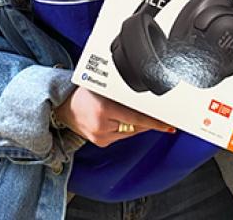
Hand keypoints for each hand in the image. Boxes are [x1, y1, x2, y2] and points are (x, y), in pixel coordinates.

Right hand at [54, 88, 172, 147]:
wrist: (63, 107)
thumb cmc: (83, 94)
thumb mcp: (103, 88)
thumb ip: (124, 95)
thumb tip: (146, 102)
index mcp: (104, 110)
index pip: (137, 118)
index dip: (156, 122)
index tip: (170, 125)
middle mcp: (102, 127)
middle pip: (136, 126)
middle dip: (146, 119)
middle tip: (156, 112)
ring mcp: (101, 138)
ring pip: (131, 132)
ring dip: (135, 123)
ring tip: (124, 111)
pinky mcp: (101, 143)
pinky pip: (122, 136)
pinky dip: (125, 128)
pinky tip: (119, 119)